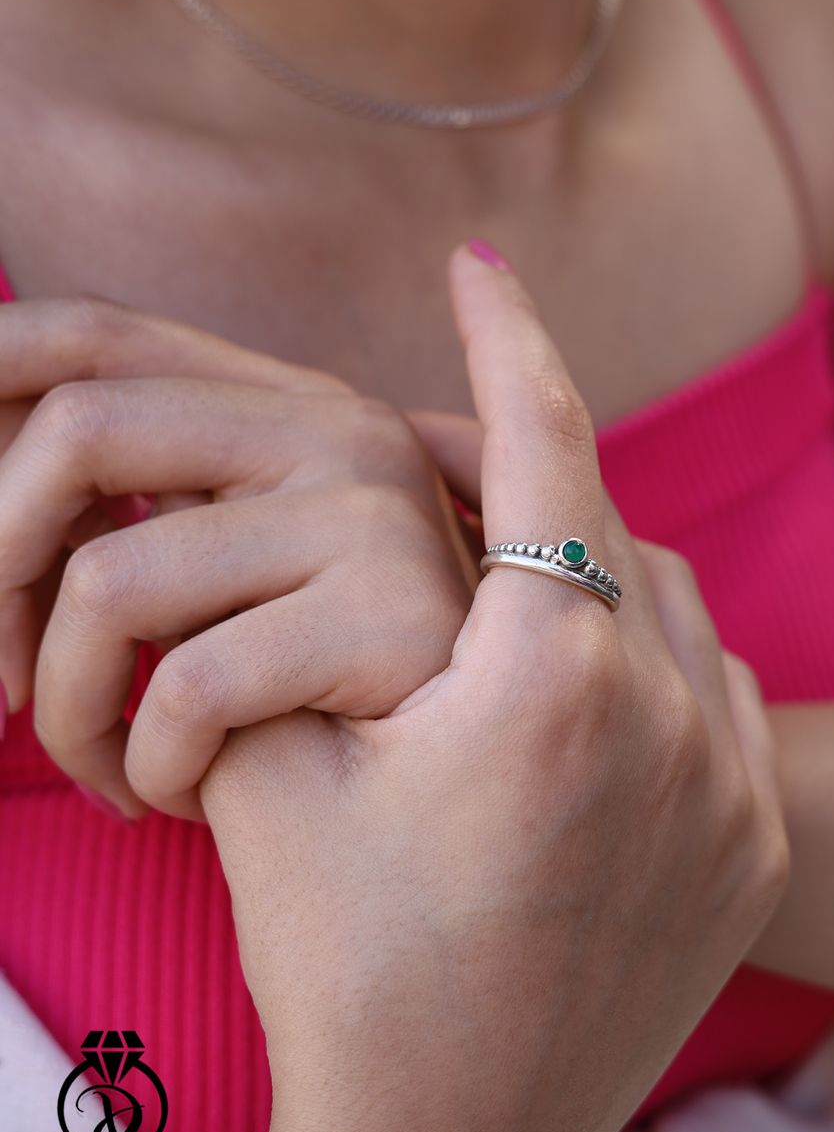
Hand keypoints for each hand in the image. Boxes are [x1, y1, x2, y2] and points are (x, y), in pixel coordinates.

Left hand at [0, 295, 476, 817]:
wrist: (486, 790)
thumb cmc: (335, 692)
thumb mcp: (234, 577)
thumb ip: (144, 509)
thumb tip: (4, 499)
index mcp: (285, 404)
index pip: (95, 334)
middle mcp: (335, 429)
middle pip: (80, 429)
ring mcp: (370, 513)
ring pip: (111, 583)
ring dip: (60, 708)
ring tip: (97, 766)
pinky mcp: (388, 619)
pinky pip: (183, 689)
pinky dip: (142, 765)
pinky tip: (169, 797)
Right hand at [199, 244, 788, 1131]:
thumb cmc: (343, 961)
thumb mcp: (279, 768)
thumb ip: (305, 620)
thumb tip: (309, 516)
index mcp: (552, 675)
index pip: (539, 444)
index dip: (503, 338)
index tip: (479, 264)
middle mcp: (673, 714)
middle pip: (601, 524)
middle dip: (524, 473)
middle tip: (450, 449)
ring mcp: (729, 788)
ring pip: (666, 605)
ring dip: (587, 567)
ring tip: (503, 571)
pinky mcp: (752, 850)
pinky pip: (713, 694)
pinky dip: (649, 657)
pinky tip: (580, 679)